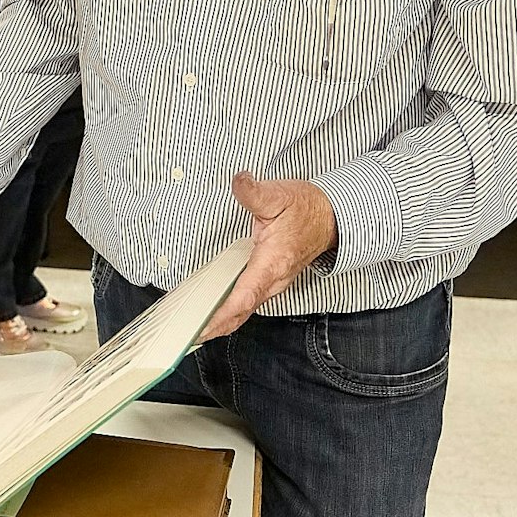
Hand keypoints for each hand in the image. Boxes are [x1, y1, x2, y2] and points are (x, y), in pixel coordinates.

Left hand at [200, 173, 339, 341]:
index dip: (222, 314)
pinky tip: (212, 314)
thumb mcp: (279, 194)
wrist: (331, 218)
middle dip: (215, 327)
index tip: (202, 326)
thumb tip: (239, 181)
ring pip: (244, 311)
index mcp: (273, 262)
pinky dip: (229, 313)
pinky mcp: (271, 282)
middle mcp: (273, 280)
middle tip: (186, 336)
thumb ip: (254, 191)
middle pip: (241, 312)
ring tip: (193, 329)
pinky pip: (247, 304)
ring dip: (220, 323)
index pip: (245, 296)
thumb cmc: (307, 209)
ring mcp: (273, 284)